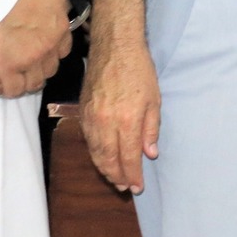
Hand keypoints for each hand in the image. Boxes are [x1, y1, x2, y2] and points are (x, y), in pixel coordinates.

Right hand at [0, 0, 83, 97]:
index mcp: (57, 28)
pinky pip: (13, 89)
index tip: (39, 47)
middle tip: (22, 59)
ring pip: (34, 81)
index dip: (50, 49)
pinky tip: (1, 79)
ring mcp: (27, 62)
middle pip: (49, 67)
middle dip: (38, 65)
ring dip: (24, 78)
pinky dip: (7, 87)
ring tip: (11, 70)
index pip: (63, 48)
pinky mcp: (6, 72)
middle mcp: (47, 48)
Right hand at [80, 33, 159, 193]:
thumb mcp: (154, 100)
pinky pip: (88, 140)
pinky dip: (96, 154)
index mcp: (126, 120)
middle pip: (108, 159)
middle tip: (126, 187)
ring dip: (104, 168)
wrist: (114, 49)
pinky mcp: (82, 113)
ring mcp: (91, 118)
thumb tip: (149, 154)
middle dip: (117, 176)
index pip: (128, 157)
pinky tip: (103, 159)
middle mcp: (105, 123)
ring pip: (95, 152)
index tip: (137, 187)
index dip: (132, 174)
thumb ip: (151, 129)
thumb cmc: (140, 72)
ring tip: (115, 179)